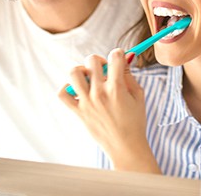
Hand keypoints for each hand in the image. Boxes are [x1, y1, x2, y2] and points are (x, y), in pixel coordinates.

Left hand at [59, 49, 160, 173]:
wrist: (126, 147)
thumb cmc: (135, 122)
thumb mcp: (138, 95)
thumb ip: (130, 75)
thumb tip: (124, 57)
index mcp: (117, 88)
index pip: (114, 56)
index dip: (118, 53)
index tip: (119, 58)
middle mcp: (99, 93)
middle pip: (92, 60)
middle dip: (100, 60)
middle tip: (104, 70)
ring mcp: (86, 102)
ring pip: (74, 72)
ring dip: (82, 70)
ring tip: (89, 78)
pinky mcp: (78, 112)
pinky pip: (63, 93)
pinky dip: (67, 87)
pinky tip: (78, 90)